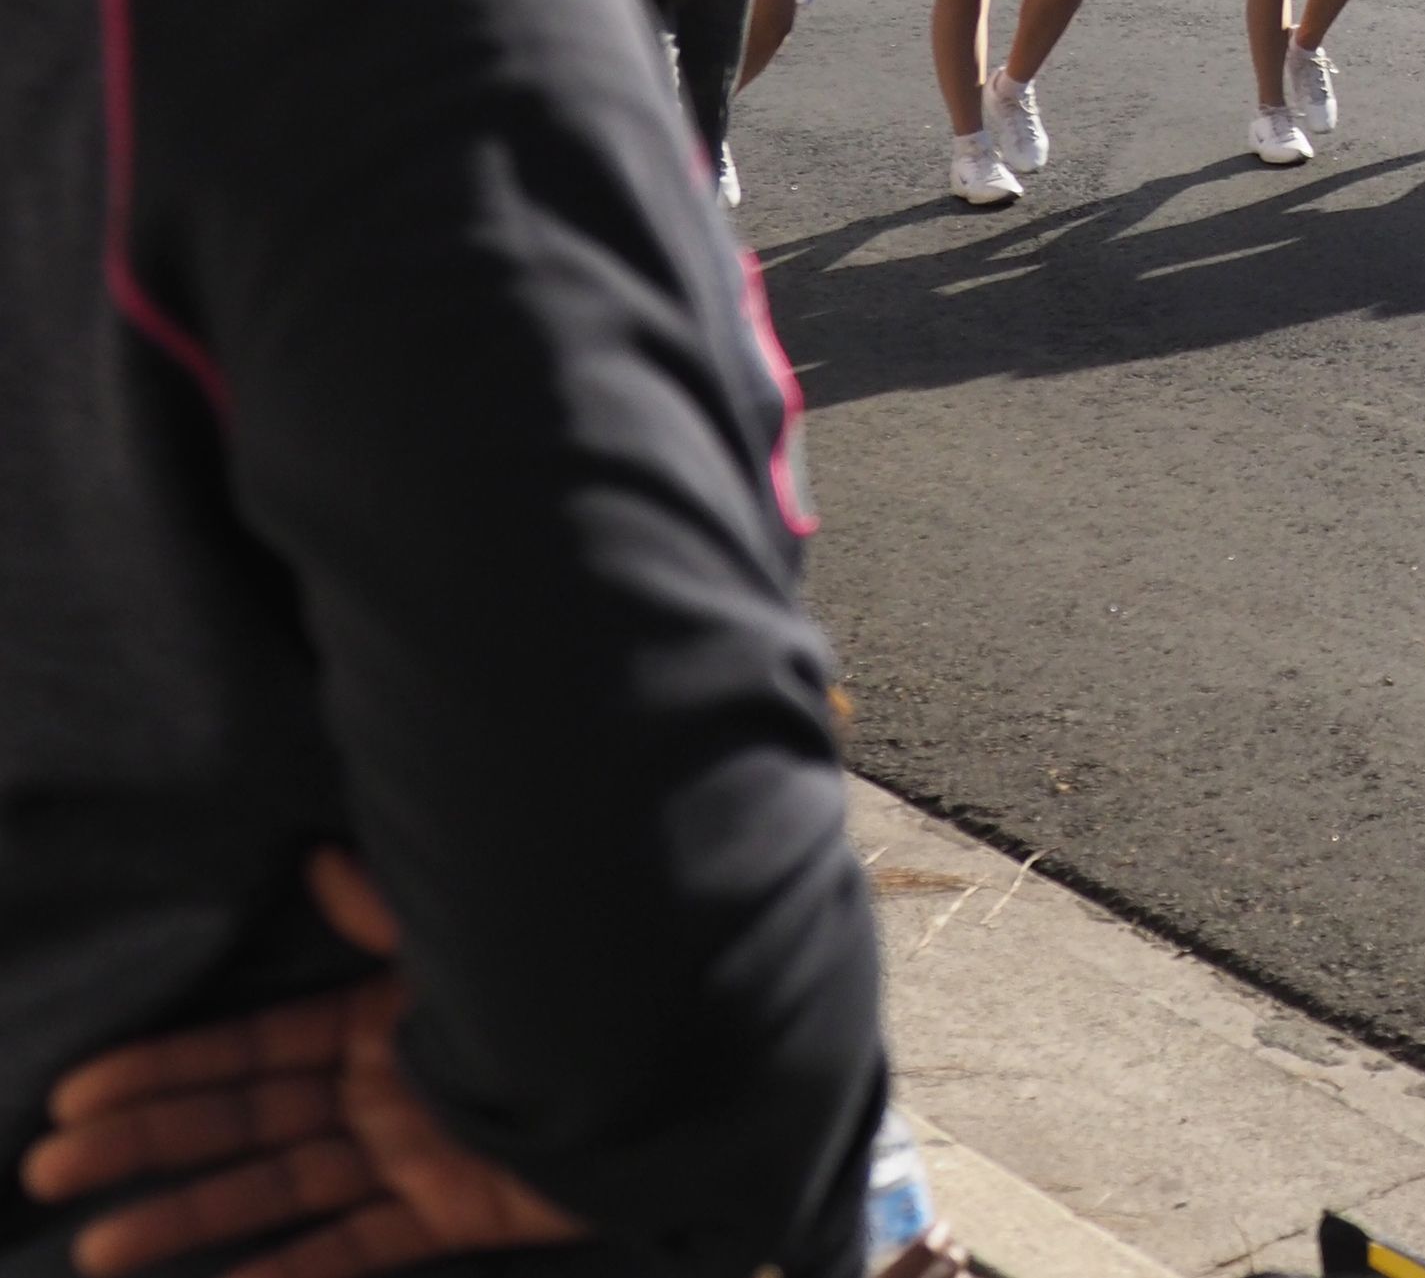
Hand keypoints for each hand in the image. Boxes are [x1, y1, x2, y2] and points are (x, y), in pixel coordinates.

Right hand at [19, 850, 584, 1277]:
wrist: (693, 1043)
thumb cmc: (579, 975)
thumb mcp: (465, 940)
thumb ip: (389, 913)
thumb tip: (319, 855)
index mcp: (378, 1019)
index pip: (246, 1052)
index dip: (162, 1072)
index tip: (76, 1096)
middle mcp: (382, 1087)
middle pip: (242, 1121)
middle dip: (147, 1144)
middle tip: (51, 1170)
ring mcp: (412, 1153)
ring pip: (279, 1188)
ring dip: (191, 1215)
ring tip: (99, 1248)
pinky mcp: (452, 1209)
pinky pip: (355, 1247)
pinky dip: (287, 1270)